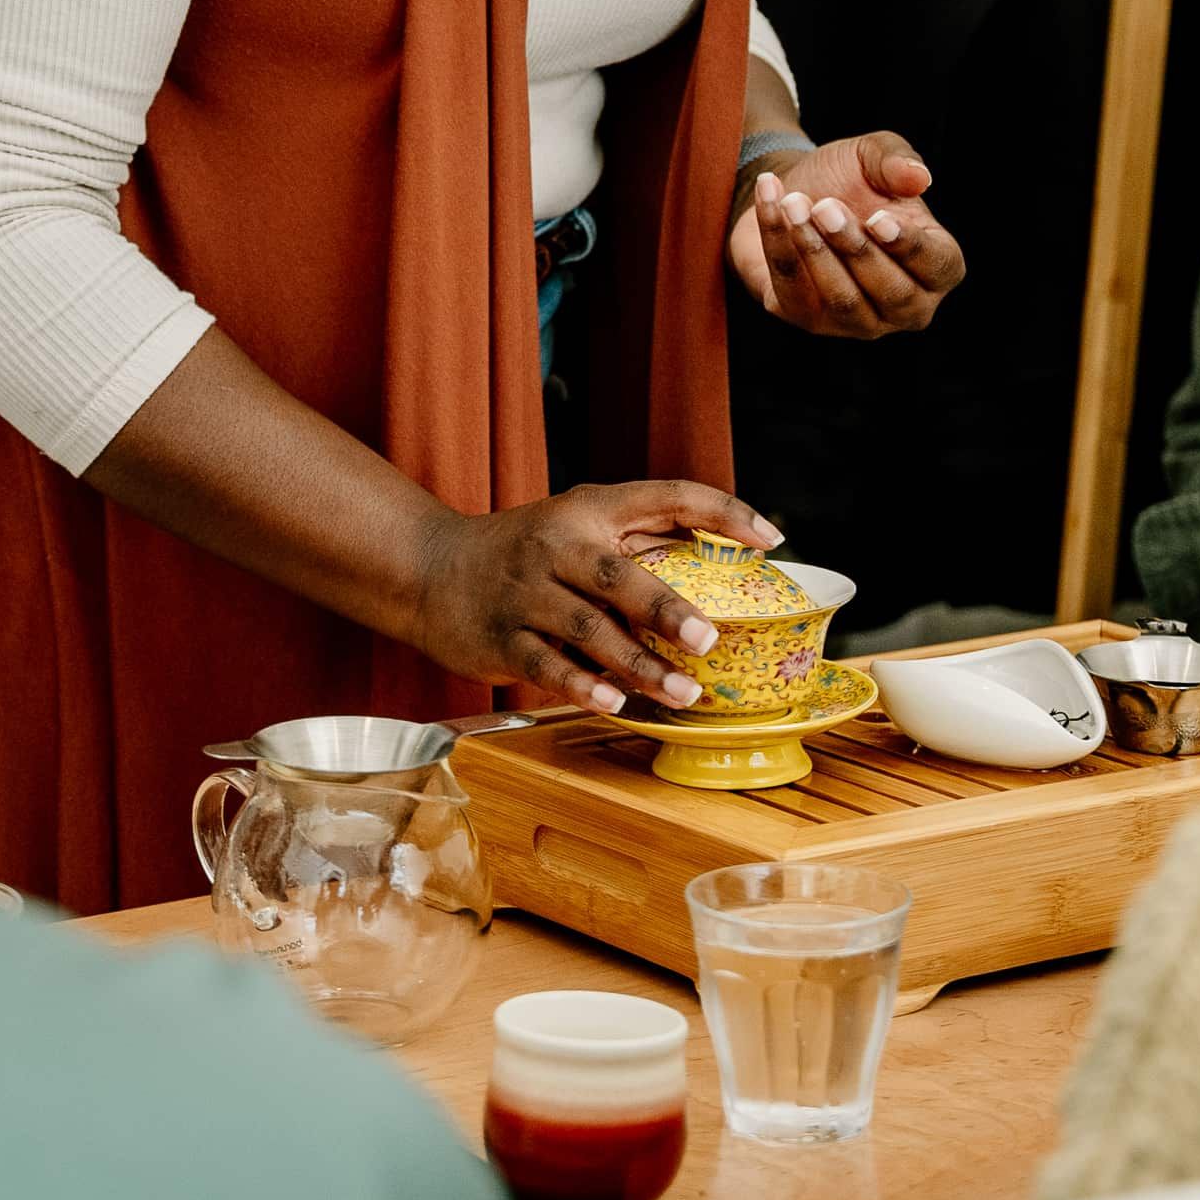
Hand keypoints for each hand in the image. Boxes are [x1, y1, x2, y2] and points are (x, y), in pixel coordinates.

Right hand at [412, 479, 780, 716]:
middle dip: (666, 608)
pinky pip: (546, 665)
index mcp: (589, 510)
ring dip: (638, 665)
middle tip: (710, 639)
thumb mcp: (576, 526)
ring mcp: (525, 593)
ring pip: (587, 629)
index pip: (666, 495)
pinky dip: (582, 686)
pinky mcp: (501, 637)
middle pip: (617, 575)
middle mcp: (557, 545)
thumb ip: (637, 541)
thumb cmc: (523, 552)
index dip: (721, 510)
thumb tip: (723, 568)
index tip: (771, 537)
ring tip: (684, 693)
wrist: (429, 568)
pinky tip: (615, 703)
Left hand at [729, 133, 964, 339]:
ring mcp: (858, 322)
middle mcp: (906, 305)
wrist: (791, 193)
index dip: (910, 247)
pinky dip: (778, 244)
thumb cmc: (846, 179)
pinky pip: (793, 290)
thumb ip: (896, 160)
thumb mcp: (872, 155)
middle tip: (824, 206)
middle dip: (855, 247)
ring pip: (844, 300)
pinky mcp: (809, 320)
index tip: (879, 219)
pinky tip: (770, 203)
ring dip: (815, 249)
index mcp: (937, 264)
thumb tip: (919, 177)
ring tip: (793, 202)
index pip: (940, 268)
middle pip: (892, 291)